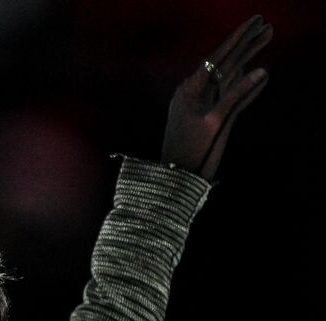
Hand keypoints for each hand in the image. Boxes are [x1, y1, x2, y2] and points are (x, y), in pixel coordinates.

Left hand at [161, 15, 271, 180]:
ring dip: (245, 58)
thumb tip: (261, 71)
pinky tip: (251, 73)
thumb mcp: (216, 121)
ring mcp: (198, 105)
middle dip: (245, 44)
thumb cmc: (191, 152)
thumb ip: (237, 95)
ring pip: (225, 77)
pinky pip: (224, 94)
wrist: (175, 177)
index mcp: (189, 90)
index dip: (237, 39)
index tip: (253, 23)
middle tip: (265, 25)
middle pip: (222, 63)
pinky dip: (240, 83)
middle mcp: (192, 93)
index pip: (217, 58)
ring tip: (264, 39)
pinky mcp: (204, 116)